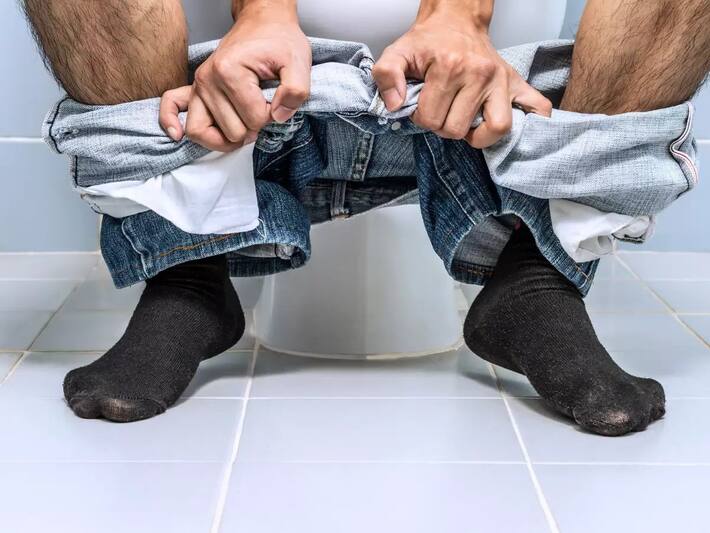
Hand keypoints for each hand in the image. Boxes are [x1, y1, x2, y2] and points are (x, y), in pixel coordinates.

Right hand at [160, 0, 310, 151]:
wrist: (263, 23)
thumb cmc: (279, 41)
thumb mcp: (299, 62)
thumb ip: (296, 91)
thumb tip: (279, 117)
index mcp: (230, 72)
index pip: (255, 120)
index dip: (274, 116)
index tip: (277, 99)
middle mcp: (208, 79)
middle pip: (232, 132)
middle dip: (254, 127)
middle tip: (264, 107)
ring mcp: (198, 85)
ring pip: (203, 133)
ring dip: (229, 137)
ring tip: (246, 124)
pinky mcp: (194, 89)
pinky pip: (171, 110)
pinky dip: (172, 125)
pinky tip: (178, 135)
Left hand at [373, 1, 551, 147]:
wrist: (455, 21)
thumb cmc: (428, 42)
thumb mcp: (398, 53)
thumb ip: (386, 77)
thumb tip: (395, 106)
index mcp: (450, 67)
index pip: (431, 119)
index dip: (421, 119)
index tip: (423, 107)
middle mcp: (480, 73)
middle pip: (458, 129)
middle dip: (444, 127)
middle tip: (442, 112)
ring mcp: (502, 80)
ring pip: (495, 129)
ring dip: (476, 134)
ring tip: (465, 122)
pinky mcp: (517, 83)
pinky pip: (537, 109)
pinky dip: (527, 125)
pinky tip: (500, 125)